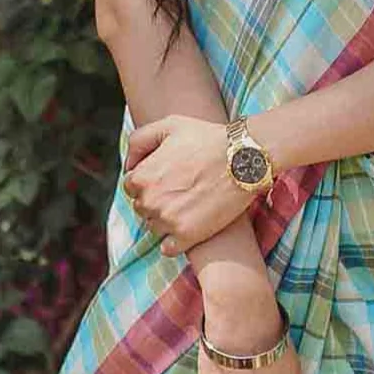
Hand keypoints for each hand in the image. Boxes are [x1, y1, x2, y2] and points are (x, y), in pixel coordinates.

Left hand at [122, 113, 258, 256]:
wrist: (244, 158)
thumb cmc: (209, 139)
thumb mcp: (169, 125)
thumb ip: (139, 141)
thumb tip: (128, 166)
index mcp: (141, 177)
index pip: (131, 188)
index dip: (150, 183)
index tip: (169, 179)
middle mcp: (150, 201)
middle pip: (143, 209)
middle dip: (157, 201)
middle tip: (182, 190)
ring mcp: (168, 220)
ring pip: (155, 228)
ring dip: (167, 220)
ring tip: (191, 205)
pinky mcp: (187, 236)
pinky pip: (168, 248)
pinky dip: (176, 241)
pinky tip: (191, 225)